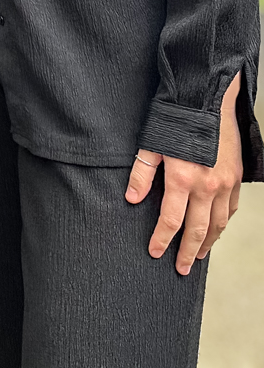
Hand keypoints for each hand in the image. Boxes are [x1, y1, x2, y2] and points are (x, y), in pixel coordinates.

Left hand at [125, 73, 242, 274]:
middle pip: (198, 229)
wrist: (207, 98)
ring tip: (199, 255)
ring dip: (208, 242)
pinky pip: (231, 209)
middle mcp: (207, 186)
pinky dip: (224, 223)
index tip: (154, 252)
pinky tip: (216, 229)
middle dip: (189, 251)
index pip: (171, 220)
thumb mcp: (150, 144)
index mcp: (182, 179)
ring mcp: (225, 183)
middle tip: (182, 269)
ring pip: (219, 223)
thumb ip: (142, 174)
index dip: (162, 239)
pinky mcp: (235, 177)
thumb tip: (132, 201)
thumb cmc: (174, 118)